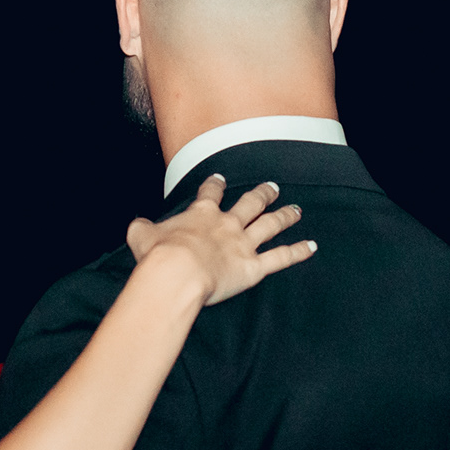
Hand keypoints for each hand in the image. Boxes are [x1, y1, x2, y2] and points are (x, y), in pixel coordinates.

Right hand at [122, 176, 315, 303]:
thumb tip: (137, 225)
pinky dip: (298, 251)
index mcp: (201, 214)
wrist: (176, 272)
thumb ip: (142, 228)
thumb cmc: (158, 256)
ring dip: (285, 216)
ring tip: (296, 210)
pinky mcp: (253, 267)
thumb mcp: (141, 235)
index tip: (220, 177)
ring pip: (270, 225)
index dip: (215, 184)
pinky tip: (312, 246)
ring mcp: (243, 244)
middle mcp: (227, 224)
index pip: (210, 193)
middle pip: (250, 203)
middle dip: (262, 194)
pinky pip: (281, 257)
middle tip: (272, 187)